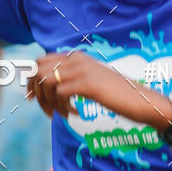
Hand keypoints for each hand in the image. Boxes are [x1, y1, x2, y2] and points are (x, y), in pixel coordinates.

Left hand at [27, 52, 171, 129]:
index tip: (32, 97)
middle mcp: (77, 59)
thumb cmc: (114, 93)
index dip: (32, 79)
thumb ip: (70, 79)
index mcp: (76, 56)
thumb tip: (43, 85)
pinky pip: (60, 94)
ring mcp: (82, 70)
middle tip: (47, 111)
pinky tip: (75, 114)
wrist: (139, 100)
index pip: (41, 61)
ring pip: (47, 82)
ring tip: (63, 114)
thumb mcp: (89, 81)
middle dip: (37, 93)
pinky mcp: (87, 84)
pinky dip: (62, 108)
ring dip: (50, 102)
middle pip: (39, 70)